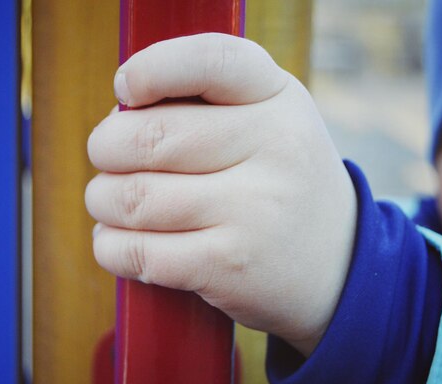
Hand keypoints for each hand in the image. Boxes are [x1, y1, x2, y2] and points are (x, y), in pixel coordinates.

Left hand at [85, 33, 356, 355]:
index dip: (152, 68)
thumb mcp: (270, 123)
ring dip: (103, 201)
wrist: (339, 264)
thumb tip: (119, 115)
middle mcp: (273, 149)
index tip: (126, 89)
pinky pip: (139, 251)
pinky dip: (111, 247)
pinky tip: (118, 242)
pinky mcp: (230, 265)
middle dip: (105, 148)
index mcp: (278, 99)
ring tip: (111, 203)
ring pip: (134, 198)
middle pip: (148, 137)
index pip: (209, 60)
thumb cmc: (279, 183)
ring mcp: (254, 211)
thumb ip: (207, 105)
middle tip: (107, 159)